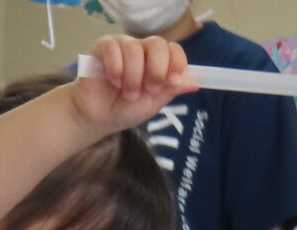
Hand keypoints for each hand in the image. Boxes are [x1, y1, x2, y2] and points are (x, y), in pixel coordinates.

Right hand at [70, 35, 193, 135]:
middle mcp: (141, 49)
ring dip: (133, 77)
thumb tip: (196, 80)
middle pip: (157, 44)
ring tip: (127, 93)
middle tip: (149, 90)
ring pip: (135, 49)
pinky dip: (116, 69)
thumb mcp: (154, 103)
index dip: (177, 62)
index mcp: (157, 61)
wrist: (99, 117)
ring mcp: (122, 46)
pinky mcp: (103, 47)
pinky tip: (113, 81)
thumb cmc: (126, 109)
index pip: (173, 49)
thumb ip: (172, 89)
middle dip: (156, 70)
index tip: (173, 80)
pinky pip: (113, 49)